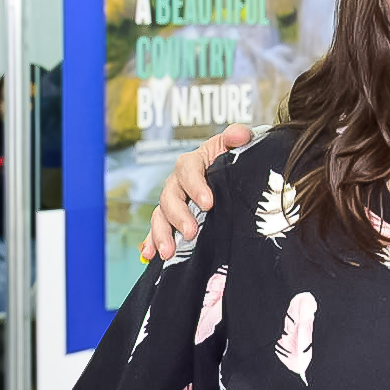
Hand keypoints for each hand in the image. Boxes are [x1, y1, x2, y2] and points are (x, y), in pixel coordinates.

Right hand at [139, 123, 255, 261]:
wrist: (235, 175)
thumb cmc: (234, 159)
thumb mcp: (238, 145)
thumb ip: (239, 136)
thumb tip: (238, 135)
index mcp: (193, 162)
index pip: (188, 169)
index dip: (195, 186)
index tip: (209, 203)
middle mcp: (178, 182)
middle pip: (170, 196)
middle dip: (179, 216)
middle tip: (191, 232)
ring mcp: (174, 202)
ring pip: (161, 215)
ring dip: (162, 233)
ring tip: (169, 251)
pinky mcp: (173, 219)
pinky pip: (158, 229)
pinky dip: (152, 241)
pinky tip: (150, 254)